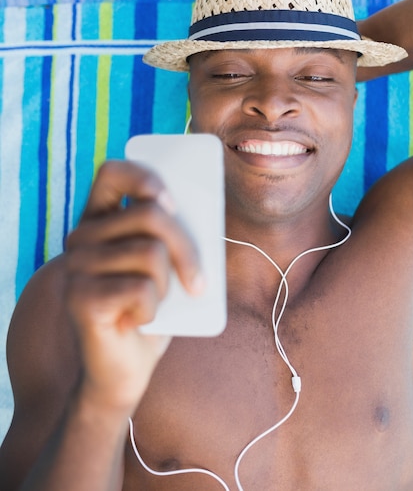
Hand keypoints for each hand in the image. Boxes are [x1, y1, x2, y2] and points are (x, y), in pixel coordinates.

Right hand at [64, 160, 202, 414]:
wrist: (125, 370)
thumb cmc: (151, 311)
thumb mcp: (167, 265)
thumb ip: (174, 234)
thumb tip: (206, 211)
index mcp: (100, 221)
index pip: (113, 172)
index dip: (145, 178)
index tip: (172, 202)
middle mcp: (81, 237)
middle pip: (150, 215)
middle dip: (187, 249)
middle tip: (199, 284)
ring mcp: (76, 267)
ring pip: (151, 253)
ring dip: (168, 286)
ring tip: (154, 305)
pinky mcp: (80, 298)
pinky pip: (142, 289)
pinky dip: (153, 311)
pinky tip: (137, 322)